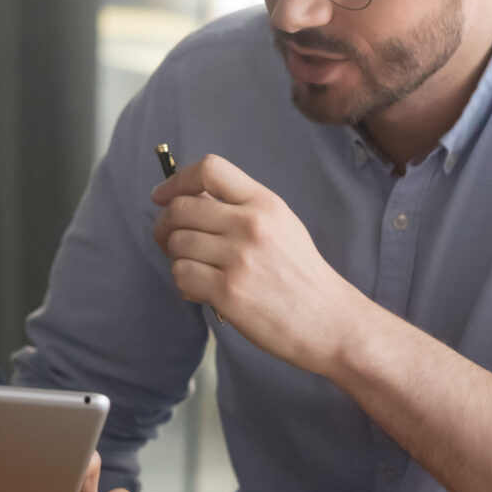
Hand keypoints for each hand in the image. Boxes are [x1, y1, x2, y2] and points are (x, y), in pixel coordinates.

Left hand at [150, 154, 354, 371]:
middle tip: (168, 241)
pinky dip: (183, 283)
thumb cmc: (301, 276)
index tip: (162, 196)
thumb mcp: (281, 226)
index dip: (176, 180)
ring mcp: (239, 258)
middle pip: (180, 208)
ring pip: (176, 243)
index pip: (209, 170)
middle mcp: (251, 225)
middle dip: (164, 226)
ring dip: (175, 258)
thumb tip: (188, 198)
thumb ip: (240, 209)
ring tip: (195, 270)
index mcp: (264, 203)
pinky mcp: (229, 292)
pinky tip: (200, 291)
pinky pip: (181, 274)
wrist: (329, 321)